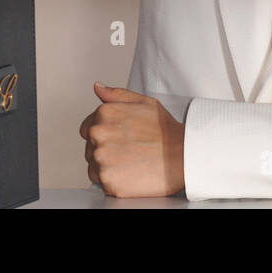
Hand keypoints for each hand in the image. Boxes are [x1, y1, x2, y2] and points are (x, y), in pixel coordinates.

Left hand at [79, 82, 184, 196]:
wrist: (184, 156)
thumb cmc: (167, 131)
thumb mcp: (144, 102)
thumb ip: (116, 95)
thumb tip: (98, 88)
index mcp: (104, 114)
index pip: (87, 129)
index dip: (105, 136)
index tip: (120, 140)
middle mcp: (99, 134)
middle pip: (90, 149)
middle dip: (106, 151)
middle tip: (130, 152)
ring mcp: (102, 158)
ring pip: (94, 167)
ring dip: (108, 168)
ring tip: (131, 164)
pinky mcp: (108, 181)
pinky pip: (102, 184)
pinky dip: (114, 182)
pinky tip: (131, 175)